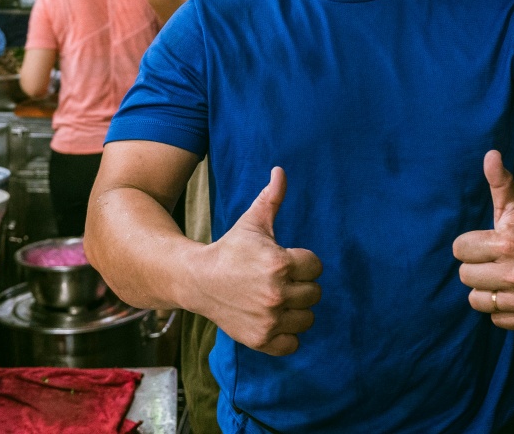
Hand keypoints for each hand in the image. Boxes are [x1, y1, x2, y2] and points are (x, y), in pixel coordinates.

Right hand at [189, 167, 321, 354]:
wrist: (198, 280)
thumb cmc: (230, 249)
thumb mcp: (252, 223)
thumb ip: (271, 199)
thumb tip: (280, 170)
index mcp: (280, 263)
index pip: (316, 266)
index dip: (302, 262)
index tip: (283, 261)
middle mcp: (277, 293)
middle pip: (315, 293)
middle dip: (300, 285)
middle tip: (278, 280)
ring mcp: (269, 319)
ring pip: (308, 319)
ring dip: (296, 310)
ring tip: (276, 299)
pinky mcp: (261, 339)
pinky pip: (293, 343)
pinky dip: (285, 335)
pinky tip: (272, 319)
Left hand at [453, 152, 513, 329]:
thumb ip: (500, 182)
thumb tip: (490, 154)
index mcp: (508, 242)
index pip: (459, 249)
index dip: (470, 244)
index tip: (486, 242)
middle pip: (465, 276)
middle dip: (476, 266)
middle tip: (494, 260)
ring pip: (476, 299)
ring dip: (486, 289)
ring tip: (502, 277)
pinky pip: (495, 318)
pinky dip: (501, 309)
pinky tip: (513, 293)